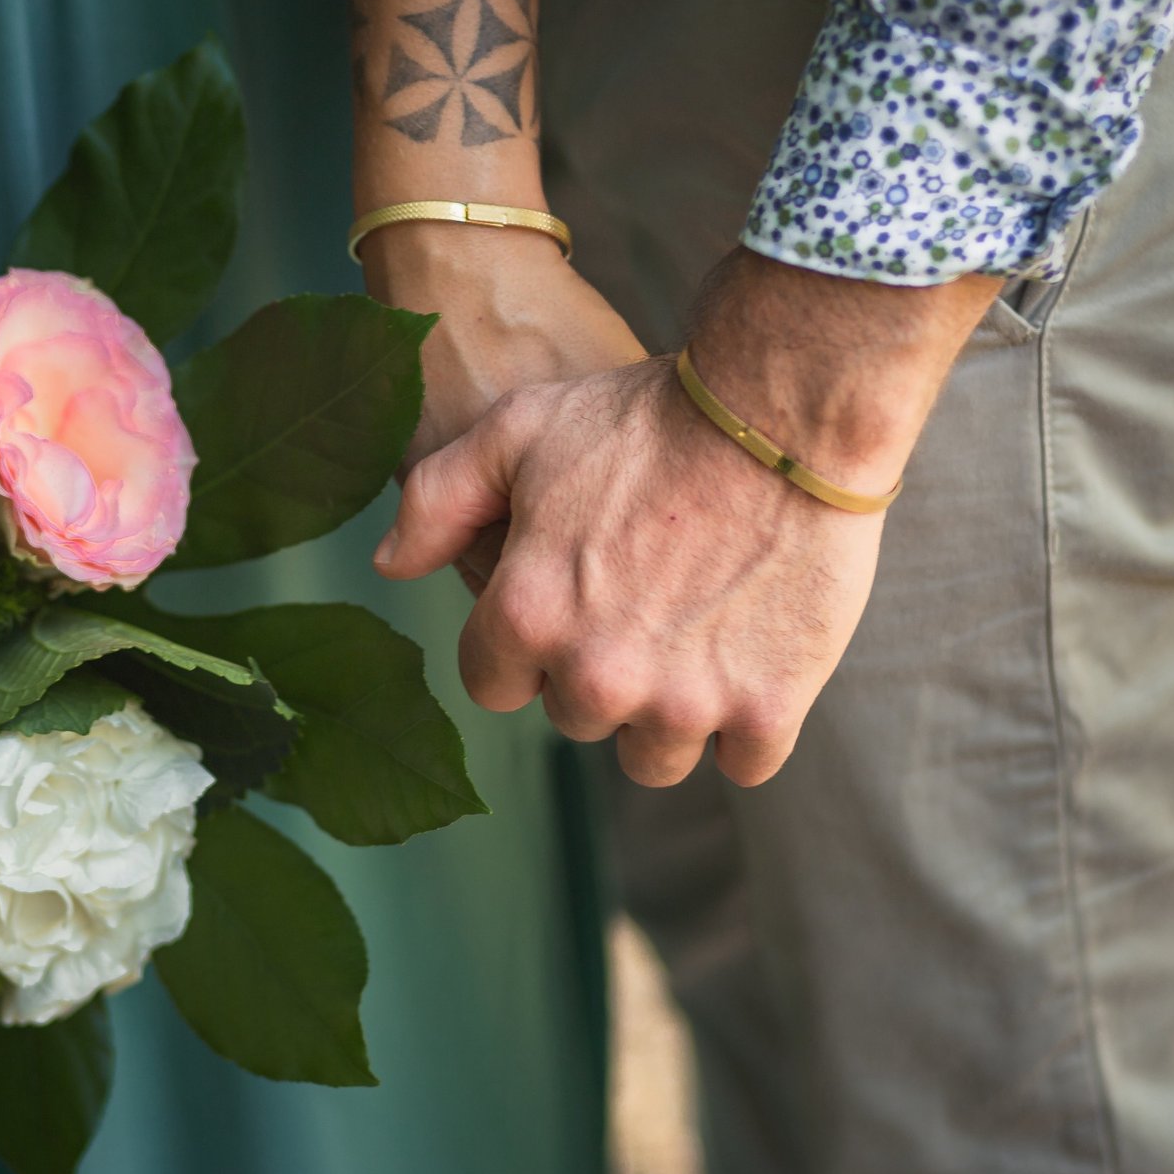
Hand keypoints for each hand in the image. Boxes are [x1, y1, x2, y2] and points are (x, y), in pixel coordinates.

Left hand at [373, 249, 997, 785]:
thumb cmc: (645, 415)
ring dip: (668, 714)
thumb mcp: (517, 430)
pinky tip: (754, 660)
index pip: (493, 685)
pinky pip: (743, 761)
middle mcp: (596, 675)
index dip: (524, 645)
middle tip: (640, 605)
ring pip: (653, 757)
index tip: (566, 604)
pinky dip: (749, 724)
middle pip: (576, 719)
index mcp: (527, 617)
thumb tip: (388, 565)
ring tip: (694, 638)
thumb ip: (439, 500)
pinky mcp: (767, 708)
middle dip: (597, 674)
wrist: (785, 412)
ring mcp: (684, 701)